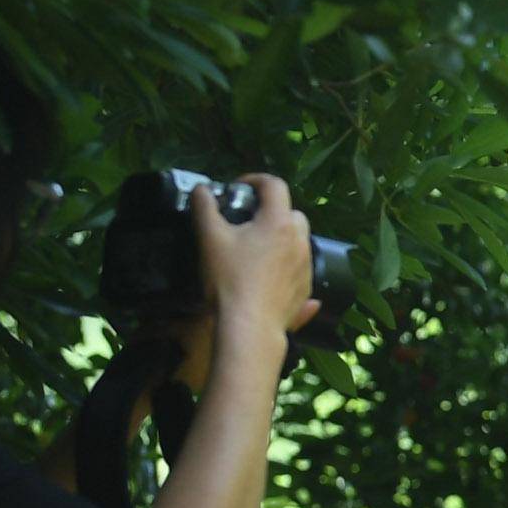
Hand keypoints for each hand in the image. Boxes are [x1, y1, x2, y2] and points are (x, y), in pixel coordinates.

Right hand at [187, 173, 322, 366]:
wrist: (249, 326)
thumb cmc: (229, 279)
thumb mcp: (210, 238)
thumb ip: (205, 208)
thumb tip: (201, 190)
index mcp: (279, 222)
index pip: (274, 185)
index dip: (255, 180)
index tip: (237, 188)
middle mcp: (300, 241)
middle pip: (291, 212)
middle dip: (271, 209)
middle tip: (247, 219)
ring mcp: (307, 266)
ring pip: (298, 240)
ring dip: (281, 236)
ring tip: (255, 247)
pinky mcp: (306, 289)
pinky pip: (299, 267)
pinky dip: (286, 262)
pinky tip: (266, 273)